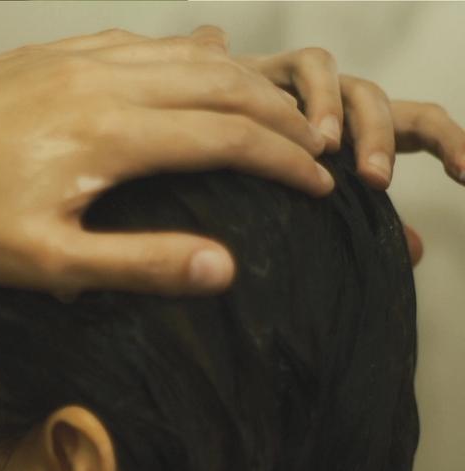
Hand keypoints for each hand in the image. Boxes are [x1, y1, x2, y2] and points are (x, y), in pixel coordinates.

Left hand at [0, 25, 340, 300]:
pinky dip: (173, 58)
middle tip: (314, 147)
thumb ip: (140, 263)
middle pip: (218, 83)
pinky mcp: (35, 56)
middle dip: (278, 115)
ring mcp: (65, 60)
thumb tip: (224, 268)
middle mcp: (97, 82)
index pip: (229, 137)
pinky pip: (126, 44)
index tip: (321, 187)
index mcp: (111, 134)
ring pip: (175, 55)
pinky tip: (180, 72)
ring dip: (232, 80)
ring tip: (267, 108)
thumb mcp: (47, 264)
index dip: (286, 162)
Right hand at [234, 46, 464, 267]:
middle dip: (383, 139)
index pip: (420, 125)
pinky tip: (287, 127)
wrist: (183, 134)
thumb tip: (416, 252)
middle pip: (381, 102)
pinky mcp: (269, 67)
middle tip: (373, 181)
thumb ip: (361, 223)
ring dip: (340, 112)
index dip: (453, 145)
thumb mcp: (306, 203)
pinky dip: (305, 95)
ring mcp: (304, 82)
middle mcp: (338, 102)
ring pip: (345, 80)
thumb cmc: (244, 175)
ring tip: (324, 148)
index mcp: (357, 130)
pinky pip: (304, 66)